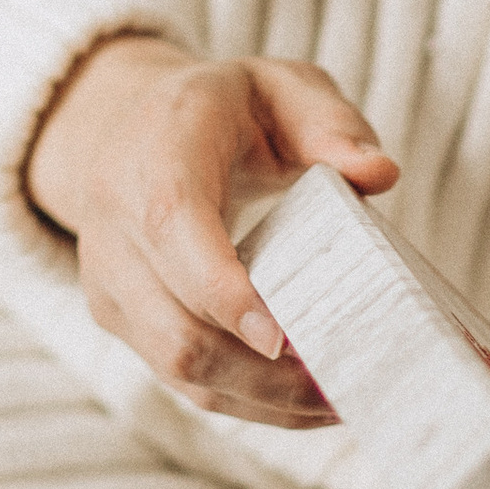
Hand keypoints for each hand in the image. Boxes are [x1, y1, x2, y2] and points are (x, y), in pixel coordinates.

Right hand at [23, 34, 398, 428]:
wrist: (128, 128)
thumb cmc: (219, 110)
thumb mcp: (279, 86)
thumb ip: (330, 122)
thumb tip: (379, 173)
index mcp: (153, 153)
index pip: (172, 229)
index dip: (222, 290)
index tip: (284, 339)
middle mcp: (114, 224)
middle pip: (175, 326)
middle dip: (262, 373)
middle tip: (344, 380)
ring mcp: (110, 281)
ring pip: (176, 367)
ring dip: (261, 399)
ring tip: (338, 399)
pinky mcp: (120, 320)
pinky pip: (180, 379)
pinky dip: (245, 401)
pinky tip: (304, 402)